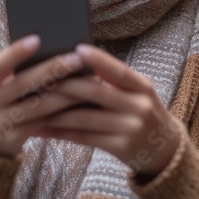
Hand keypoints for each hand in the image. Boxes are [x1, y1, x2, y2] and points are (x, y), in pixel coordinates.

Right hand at [0, 35, 88, 157]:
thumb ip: (9, 75)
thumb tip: (46, 52)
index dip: (16, 52)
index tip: (37, 39)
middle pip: (23, 84)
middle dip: (53, 70)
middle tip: (77, 59)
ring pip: (39, 106)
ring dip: (66, 93)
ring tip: (87, 82)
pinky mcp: (13, 141)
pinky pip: (43, 123)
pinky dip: (62, 112)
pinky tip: (79, 104)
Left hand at [35, 43, 182, 179]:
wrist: (165, 149)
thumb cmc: (141, 112)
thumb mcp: (138, 93)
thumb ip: (114, 80)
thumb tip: (76, 62)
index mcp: (142, 87)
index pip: (119, 70)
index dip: (98, 60)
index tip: (76, 48)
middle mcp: (139, 107)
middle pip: (95, 92)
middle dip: (64, 85)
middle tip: (39, 79)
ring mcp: (130, 129)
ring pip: (85, 118)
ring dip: (56, 112)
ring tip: (34, 106)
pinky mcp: (120, 148)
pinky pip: (84, 138)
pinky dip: (62, 132)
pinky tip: (44, 128)